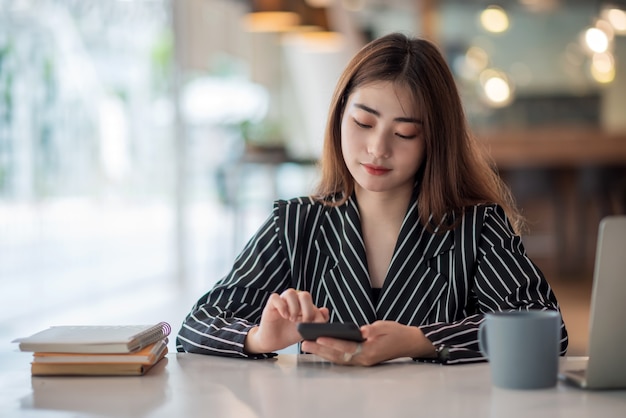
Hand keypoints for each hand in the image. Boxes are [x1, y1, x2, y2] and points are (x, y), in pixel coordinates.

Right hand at [245, 289, 328, 353]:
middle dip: (307, 309)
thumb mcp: (307, 329)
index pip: (313, 302)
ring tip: (292, 319)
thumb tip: (325, 310)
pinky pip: (275, 297)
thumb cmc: (290, 334)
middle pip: (304, 295)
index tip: (312, 324)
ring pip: (290, 293)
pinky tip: (284, 315)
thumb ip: (318, 321)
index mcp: (304, 305)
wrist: (274, 342)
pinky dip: (281, 306)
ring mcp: (282, 301)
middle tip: (304, 322)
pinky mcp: (271, 304)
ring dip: (294, 307)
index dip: (314, 312)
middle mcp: (294, 300)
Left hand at [301, 320, 435, 365]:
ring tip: (307, 345)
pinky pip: (343, 358)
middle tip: (304, 343)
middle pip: (338, 356)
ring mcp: (362, 361)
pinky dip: (330, 353)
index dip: (332, 342)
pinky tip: (320, 348)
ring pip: (339, 358)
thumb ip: (371, 329)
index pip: (347, 347)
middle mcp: (364, 359)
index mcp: (370, 351)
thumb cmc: (397, 332)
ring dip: (322, 352)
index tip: (319, 336)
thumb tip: (360, 331)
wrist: (409, 343)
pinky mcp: (361, 359)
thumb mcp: (385, 327)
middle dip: (320, 349)